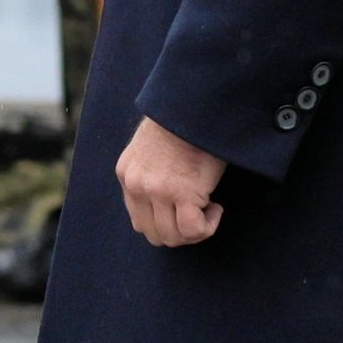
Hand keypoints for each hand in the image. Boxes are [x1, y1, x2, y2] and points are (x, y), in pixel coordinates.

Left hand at [116, 117, 224, 246]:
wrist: (195, 106)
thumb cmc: (183, 123)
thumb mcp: (150, 148)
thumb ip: (150, 174)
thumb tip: (166, 203)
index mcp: (126, 174)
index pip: (139, 220)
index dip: (166, 222)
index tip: (184, 208)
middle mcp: (136, 185)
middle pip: (154, 234)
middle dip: (179, 232)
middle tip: (199, 214)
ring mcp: (157, 190)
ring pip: (172, 236)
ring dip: (195, 230)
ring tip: (209, 208)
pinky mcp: (182, 192)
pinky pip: (193, 230)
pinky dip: (208, 226)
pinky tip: (216, 207)